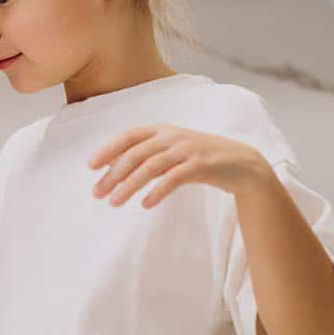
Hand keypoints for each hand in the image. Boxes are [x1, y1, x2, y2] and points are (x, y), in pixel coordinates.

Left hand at [89, 125, 270, 207]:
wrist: (243, 163)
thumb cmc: (200, 158)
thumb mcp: (171, 151)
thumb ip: (147, 156)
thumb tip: (114, 170)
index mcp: (162, 130)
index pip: (128, 136)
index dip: (108, 149)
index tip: (91, 167)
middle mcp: (172, 136)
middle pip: (135, 155)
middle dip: (112, 175)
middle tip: (97, 193)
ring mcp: (187, 149)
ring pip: (150, 167)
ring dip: (129, 185)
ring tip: (114, 202)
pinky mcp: (201, 165)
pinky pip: (173, 178)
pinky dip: (157, 191)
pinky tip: (144, 204)